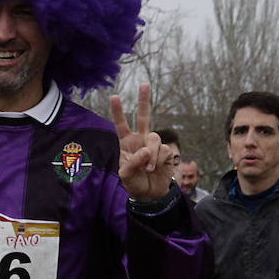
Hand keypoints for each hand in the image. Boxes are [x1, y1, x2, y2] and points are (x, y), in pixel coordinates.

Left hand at [112, 84, 175, 200]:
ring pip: (154, 137)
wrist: (149, 194)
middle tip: (144, 84)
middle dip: (144, 101)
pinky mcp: (165, 151)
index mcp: (126, 143)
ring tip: (147, 168)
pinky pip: (162, 149)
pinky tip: (154, 168)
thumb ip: (133, 162)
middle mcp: (140, 140)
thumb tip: (146, 150)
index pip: (121, 125)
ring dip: (151, 153)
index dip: (117, 112)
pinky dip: (158, 159)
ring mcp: (153, 145)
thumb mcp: (126, 175)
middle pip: (143, 117)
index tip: (113, 96)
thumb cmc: (134, 183)